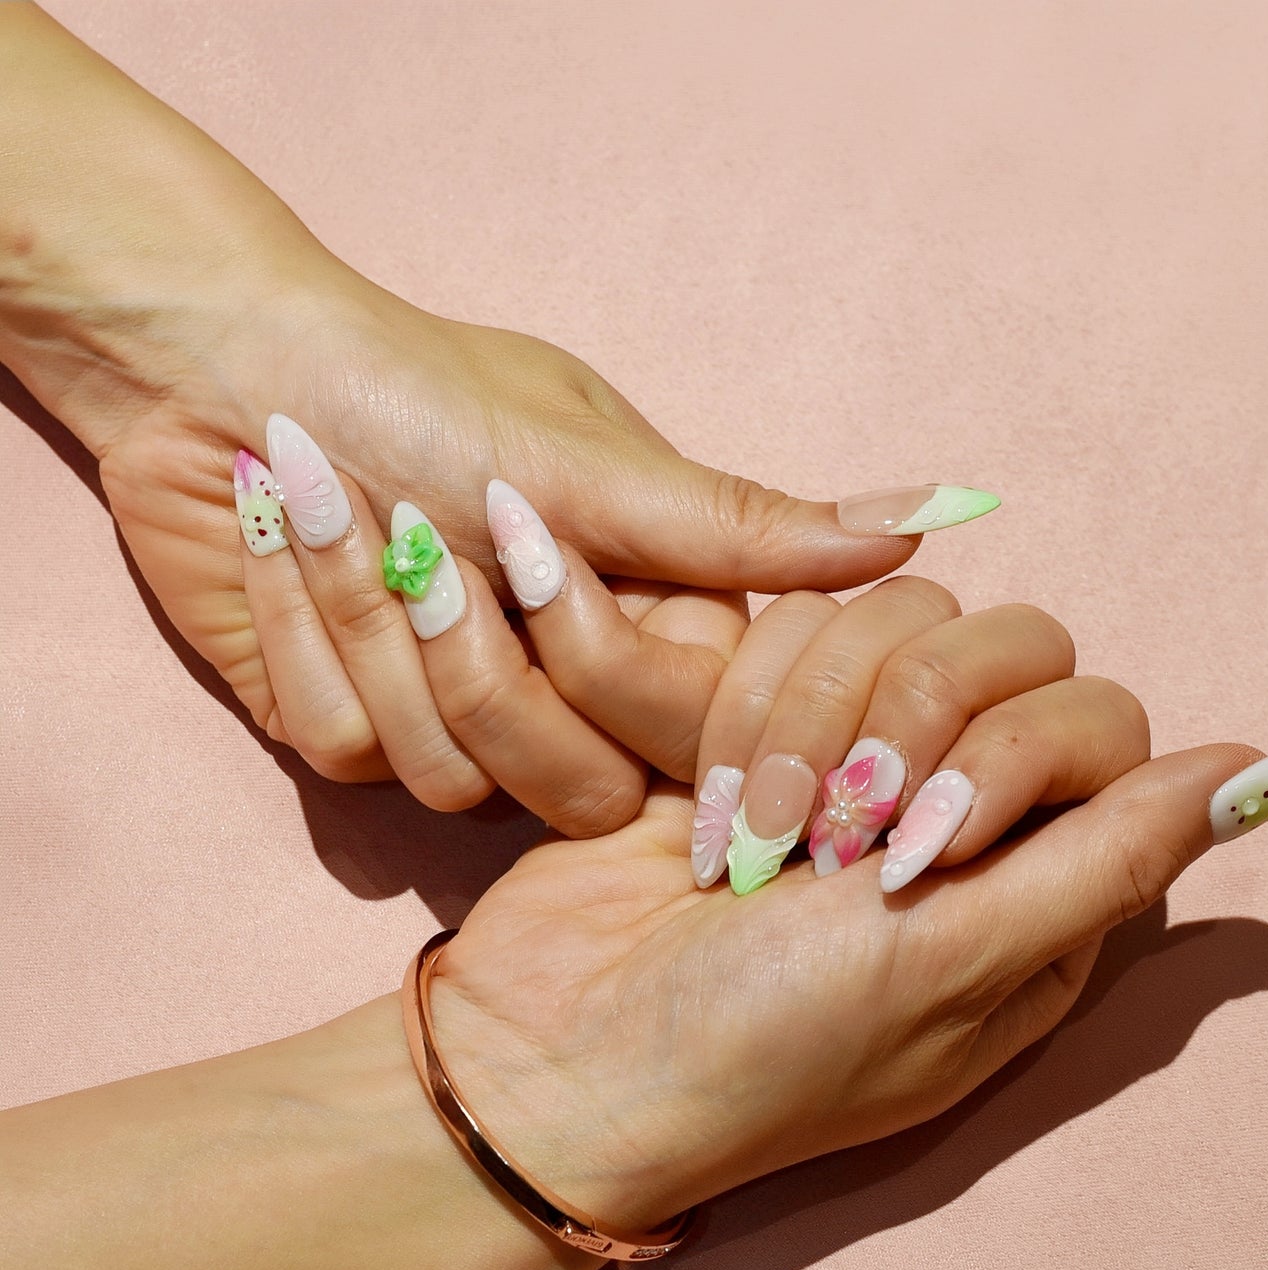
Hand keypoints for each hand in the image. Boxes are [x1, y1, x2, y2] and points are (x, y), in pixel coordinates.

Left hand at [97, 279, 928, 803]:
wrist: (233, 374)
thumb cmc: (421, 390)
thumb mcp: (588, 459)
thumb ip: (743, 526)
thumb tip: (926, 522)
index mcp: (643, 625)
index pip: (686, 731)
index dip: (615, 669)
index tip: (536, 556)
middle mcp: (564, 692)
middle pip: (571, 790)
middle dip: (483, 657)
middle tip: (434, 531)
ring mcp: (455, 723)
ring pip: (452, 781)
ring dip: (380, 627)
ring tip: (344, 508)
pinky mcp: (350, 735)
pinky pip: (348, 754)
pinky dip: (309, 638)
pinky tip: (288, 550)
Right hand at [424, 616, 1267, 1230]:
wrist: (560, 1047)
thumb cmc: (762, 1042)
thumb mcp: (945, 968)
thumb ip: (1109, 860)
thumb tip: (1267, 768)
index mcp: (1036, 885)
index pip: (1098, 723)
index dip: (1014, 749)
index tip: (920, 838)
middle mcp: (960, 803)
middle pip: (1004, 643)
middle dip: (901, 721)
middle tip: (825, 839)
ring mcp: (855, 745)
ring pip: (895, 616)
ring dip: (808, 719)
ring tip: (746, 839)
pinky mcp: (760, 709)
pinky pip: (796, 624)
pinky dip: (746, 699)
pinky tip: (705, 799)